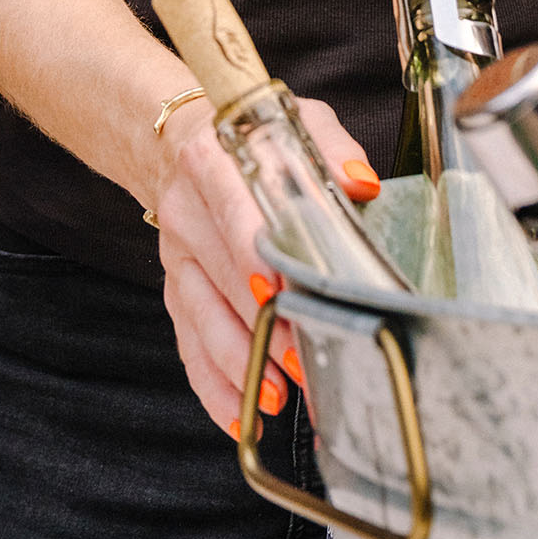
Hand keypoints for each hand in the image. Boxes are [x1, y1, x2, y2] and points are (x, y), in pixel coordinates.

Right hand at [150, 97, 380, 438]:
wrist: (181, 137)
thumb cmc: (254, 136)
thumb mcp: (297, 122)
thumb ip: (332, 149)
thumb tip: (361, 185)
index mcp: (213, 165)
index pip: (235, 217)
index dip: (255, 257)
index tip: (280, 293)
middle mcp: (187, 214)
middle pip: (223, 279)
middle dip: (265, 325)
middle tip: (306, 362)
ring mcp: (176, 257)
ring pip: (203, 319)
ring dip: (240, 363)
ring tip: (277, 396)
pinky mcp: (177, 289)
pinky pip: (188, 344)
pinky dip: (213, 384)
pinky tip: (239, 416)